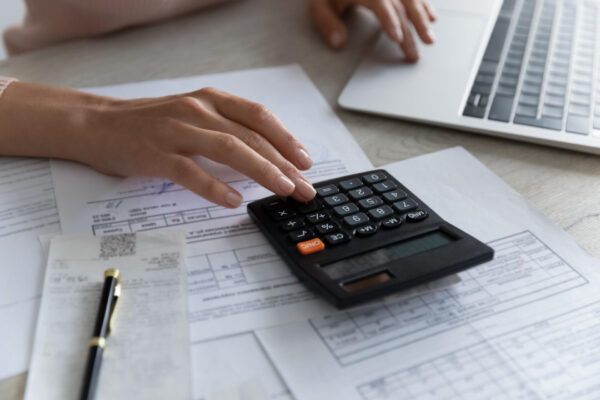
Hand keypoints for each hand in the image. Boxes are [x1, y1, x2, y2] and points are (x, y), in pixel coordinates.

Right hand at [0, 82, 315, 207]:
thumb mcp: (193, 116)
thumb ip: (226, 129)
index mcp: (210, 100)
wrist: (97, 124)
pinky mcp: (155, 153)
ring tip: (283, 190)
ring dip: (262, 171)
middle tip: (304, 188)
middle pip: (251, 136)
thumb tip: (266, 157)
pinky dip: (215, 187)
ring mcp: (176, 130)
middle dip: (284, 164)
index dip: (286, 139)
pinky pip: (191, 171)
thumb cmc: (150, 124)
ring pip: (229, 149)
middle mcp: (197, 110)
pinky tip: (234, 201)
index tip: (306, 161)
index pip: (258, 117)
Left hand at [309, 0, 436, 61]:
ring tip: (429, 40)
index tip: (397, 37)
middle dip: (410, 30)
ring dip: (422, 19)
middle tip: (413, 54)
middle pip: (401, 5)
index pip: (381, 3)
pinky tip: (432, 18)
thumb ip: (327, 23)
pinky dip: (424, 5)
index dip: (390, 21)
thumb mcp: (319, 5)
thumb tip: (338, 42)